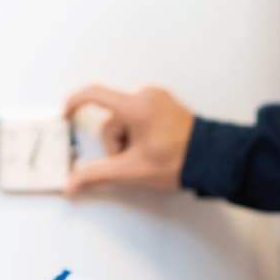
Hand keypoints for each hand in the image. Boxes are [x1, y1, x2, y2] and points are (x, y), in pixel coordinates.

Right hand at [62, 84, 195, 195]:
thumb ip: (96, 175)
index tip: (66, 114)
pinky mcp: (166, 103)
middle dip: (117, 143)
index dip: (74, 103)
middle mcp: (147, 95)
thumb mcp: (132, 170)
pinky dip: (139, 132)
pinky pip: (140, 115)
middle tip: (134, 160)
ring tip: (148, 155)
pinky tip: (154, 146)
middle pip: (113, 119)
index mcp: (137, 106)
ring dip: (129, 139)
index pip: (94, 95)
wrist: (213, 159)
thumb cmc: (179, 162)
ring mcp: (158, 98)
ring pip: (126, 119)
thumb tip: (72, 184)